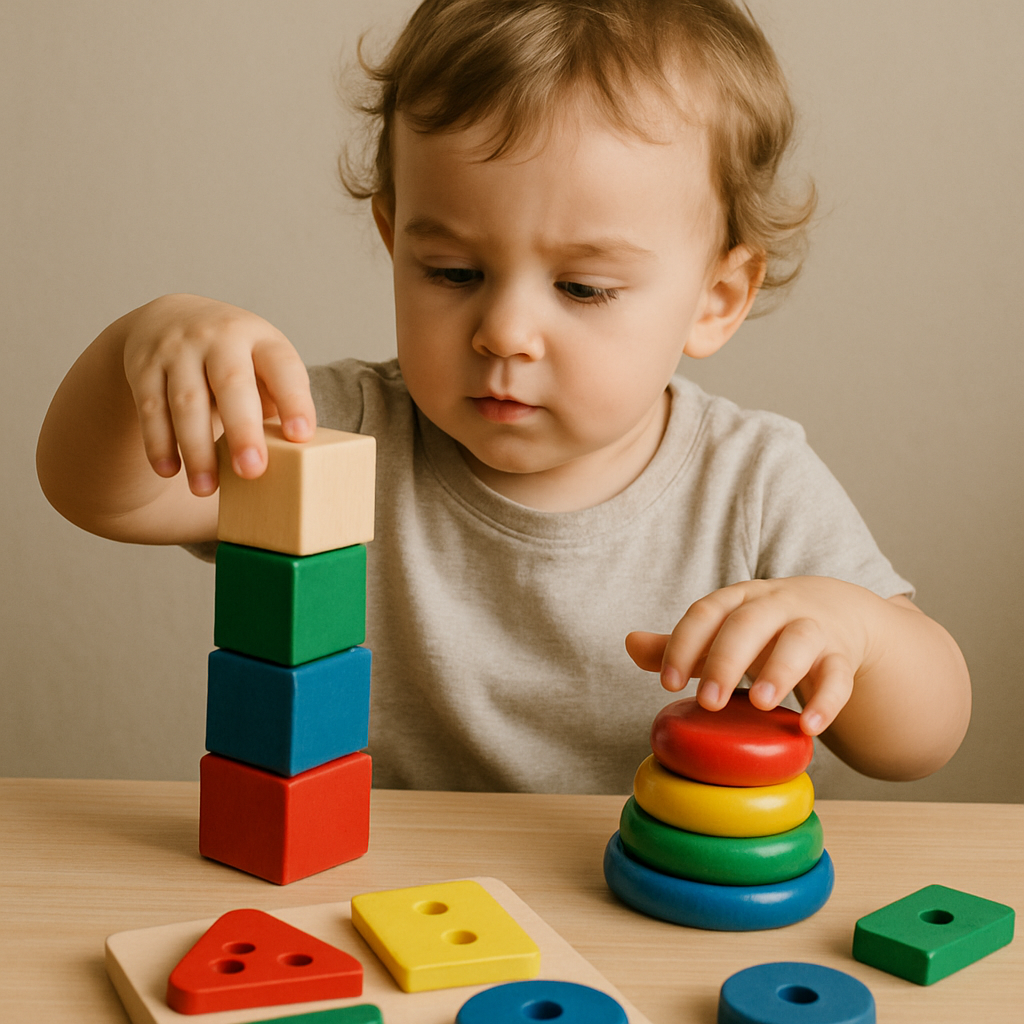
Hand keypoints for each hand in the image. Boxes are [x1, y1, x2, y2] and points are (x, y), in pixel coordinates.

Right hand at [122, 294, 315, 494]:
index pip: (283, 368)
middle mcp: (219, 338)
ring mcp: (178, 350)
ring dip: (196, 448)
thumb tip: (295, 460)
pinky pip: (150, 408)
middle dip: (242, 431)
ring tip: (205, 489)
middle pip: (232, 385)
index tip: (300, 437)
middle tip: (252, 472)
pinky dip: (159, 442)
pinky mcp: (144, 366)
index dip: (294, 401)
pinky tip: (169, 471)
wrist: (173, 317)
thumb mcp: (263, 364)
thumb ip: (277, 400)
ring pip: (186, 402)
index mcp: (261, 340)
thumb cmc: (236, 359)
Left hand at [625, 577, 886, 736]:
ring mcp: (813, 628)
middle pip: (749, 623)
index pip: (706, 612)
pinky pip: (838, 676)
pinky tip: (809, 727)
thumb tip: (629, 644)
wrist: (836, 611)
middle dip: (726, 660)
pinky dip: (827, 701)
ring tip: (761, 704)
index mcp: (738, 599)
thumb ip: (683, 642)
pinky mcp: (842, 656)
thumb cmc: (764, 629)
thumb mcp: (723, 631)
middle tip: (708, 700)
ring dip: (780, 672)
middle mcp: (775, 607)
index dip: (684, 644)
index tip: (667, 682)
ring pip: (799, 642)